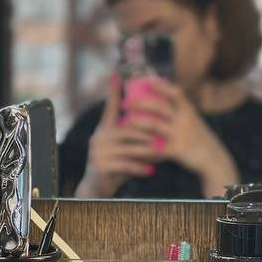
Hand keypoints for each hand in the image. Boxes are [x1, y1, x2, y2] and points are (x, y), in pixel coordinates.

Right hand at [75, 74, 157, 197]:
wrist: (97, 187)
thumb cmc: (115, 165)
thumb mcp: (122, 148)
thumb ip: (132, 136)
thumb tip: (155, 124)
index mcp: (104, 129)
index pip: (109, 107)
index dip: (112, 91)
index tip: (116, 73)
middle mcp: (99, 138)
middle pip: (127, 130)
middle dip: (148, 133)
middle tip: (165, 135)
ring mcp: (98, 152)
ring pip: (128, 148)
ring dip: (147, 151)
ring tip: (162, 154)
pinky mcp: (101, 167)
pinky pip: (125, 165)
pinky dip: (139, 168)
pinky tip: (150, 170)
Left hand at [123, 78, 238, 197]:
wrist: (213, 160)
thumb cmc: (201, 139)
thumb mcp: (194, 121)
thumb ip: (181, 112)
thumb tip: (166, 100)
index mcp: (188, 111)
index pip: (174, 92)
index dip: (160, 86)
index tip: (145, 81)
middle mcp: (184, 120)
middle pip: (159, 106)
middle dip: (140, 103)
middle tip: (125, 102)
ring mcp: (180, 134)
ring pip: (154, 125)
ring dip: (136, 122)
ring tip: (123, 122)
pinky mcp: (177, 150)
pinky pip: (155, 148)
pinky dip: (141, 148)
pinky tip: (129, 148)